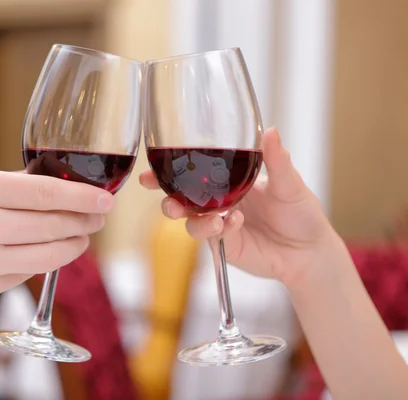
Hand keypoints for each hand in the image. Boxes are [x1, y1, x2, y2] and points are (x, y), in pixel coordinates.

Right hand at [0, 168, 113, 335]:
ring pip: (46, 255)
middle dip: (84, 222)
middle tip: (98, 219)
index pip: (44, 192)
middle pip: (53, 225)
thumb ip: (3, 188)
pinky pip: (24, 275)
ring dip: (72, 246)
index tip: (105, 200)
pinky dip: (41, 263)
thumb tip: (50, 187)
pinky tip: (47, 255)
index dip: (82, 197)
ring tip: (81, 238)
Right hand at [139, 127, 344, 290]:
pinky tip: (232, 222)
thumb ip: (277, 160)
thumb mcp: (290, 184)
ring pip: (188, 219)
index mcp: (229, 179)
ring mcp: (218, 224)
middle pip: (179, 198)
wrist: (310, 253)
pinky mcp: (223, 245)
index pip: (192, 172)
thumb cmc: (302, 214)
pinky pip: (208, 235)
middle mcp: (218, 201)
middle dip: (165, 197)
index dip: (168, 169)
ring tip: (212, 216)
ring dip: (191, 216)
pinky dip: (214, 227)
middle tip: (164, 196)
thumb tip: (270, 130)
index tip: (151, 167)